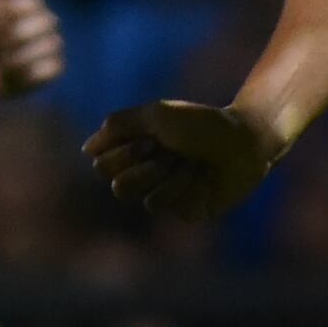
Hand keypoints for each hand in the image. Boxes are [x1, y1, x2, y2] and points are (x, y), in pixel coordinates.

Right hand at [84, 99, 281, 220]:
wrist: (241, 141)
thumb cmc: (199, 124)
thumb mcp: (155, 115)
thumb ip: (116, 126)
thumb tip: (86, 150)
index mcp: (136, 152)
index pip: (102, 164)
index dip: (123, 152)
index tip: (148, 137)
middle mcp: (146, 176)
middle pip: (118, 186)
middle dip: (144, 166)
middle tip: (169, 151)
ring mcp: (166, 195)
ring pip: (142, 197)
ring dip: (168, 175)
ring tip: (191, 164)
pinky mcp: (185, 212)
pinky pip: (168, 206)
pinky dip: (184, 186)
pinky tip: (202, 179)